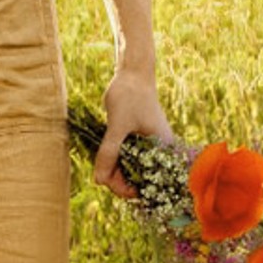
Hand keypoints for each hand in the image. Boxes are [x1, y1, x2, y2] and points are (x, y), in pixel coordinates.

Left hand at [92, 67, 177, 201]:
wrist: (132, 73)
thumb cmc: (129, 96)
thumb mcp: (118, 126)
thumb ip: (109, 153)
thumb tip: (98, 181)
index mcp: (164, 151)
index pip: (147, 184)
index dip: (126, 188)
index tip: (106, 181)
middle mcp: (160, 152)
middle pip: (139, 179)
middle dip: (119, 179)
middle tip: (99, 174)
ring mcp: (150, 146)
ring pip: (132, 169)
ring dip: (115, 170)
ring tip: (101, 164)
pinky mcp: (140, 141)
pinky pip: (129, 158)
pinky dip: (116, 160)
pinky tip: (105, 157)